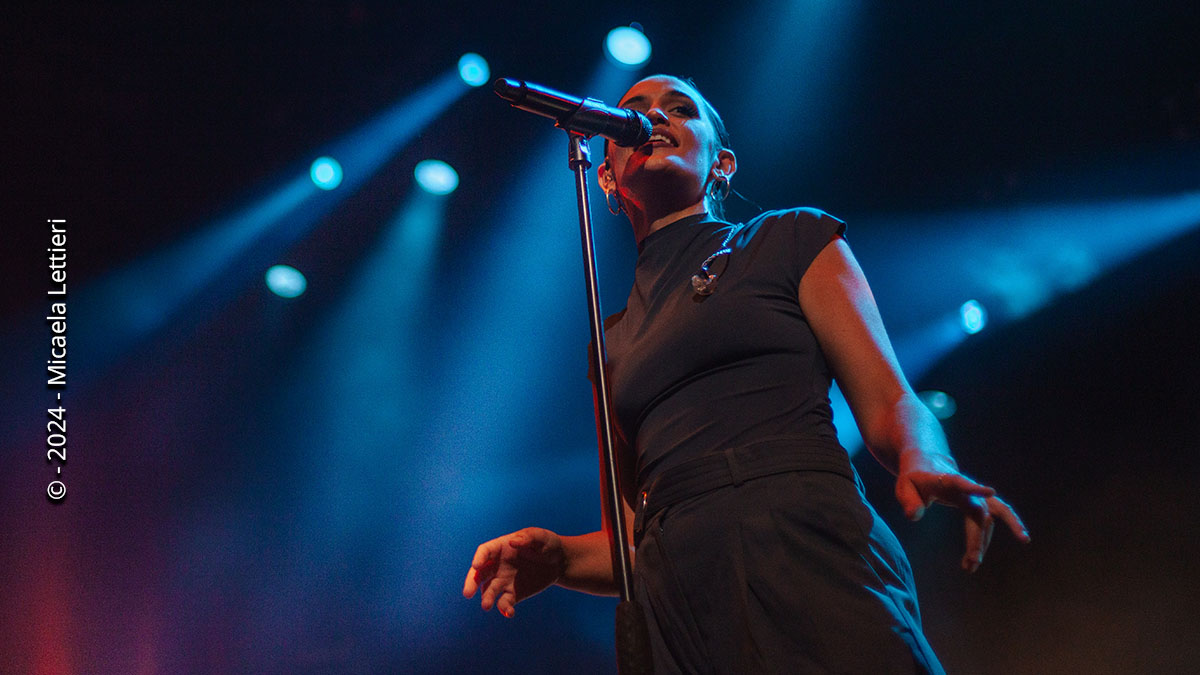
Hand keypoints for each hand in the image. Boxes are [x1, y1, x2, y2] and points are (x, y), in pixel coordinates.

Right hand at [463, 527, 565, 617]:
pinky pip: (505, 602)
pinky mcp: (513, 594)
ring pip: (489, 590)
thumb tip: (512, 542)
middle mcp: (498, 565)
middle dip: (471, 583)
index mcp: (501, 547)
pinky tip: (509, 612)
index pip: (485, 551)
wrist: (559, 562)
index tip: (476, 566)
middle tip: (467, 593)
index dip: (479, 558)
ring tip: (486, 606)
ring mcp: (504, 580)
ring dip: (486, 598)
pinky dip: (504, 608)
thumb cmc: (547, 544)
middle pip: (479, 573)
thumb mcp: (541, 536)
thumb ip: (528, 538)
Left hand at [896, 455, 1029, 572]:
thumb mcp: (904, 486)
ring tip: (974, 565)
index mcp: (947, 480)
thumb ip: (908, 500)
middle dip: (977, 537)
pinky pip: (995, 516)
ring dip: (988, 539)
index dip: (974, 488)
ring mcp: (975, 494)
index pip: (962, 483)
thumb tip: (914, 516)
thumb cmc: (914, 478)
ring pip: (994, 513)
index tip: (990, 491)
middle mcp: (966, 487)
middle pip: (979, 512)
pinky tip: (1001, 547)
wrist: (927, 463)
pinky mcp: (979, 502)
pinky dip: (997, 532)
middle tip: (972, 562)